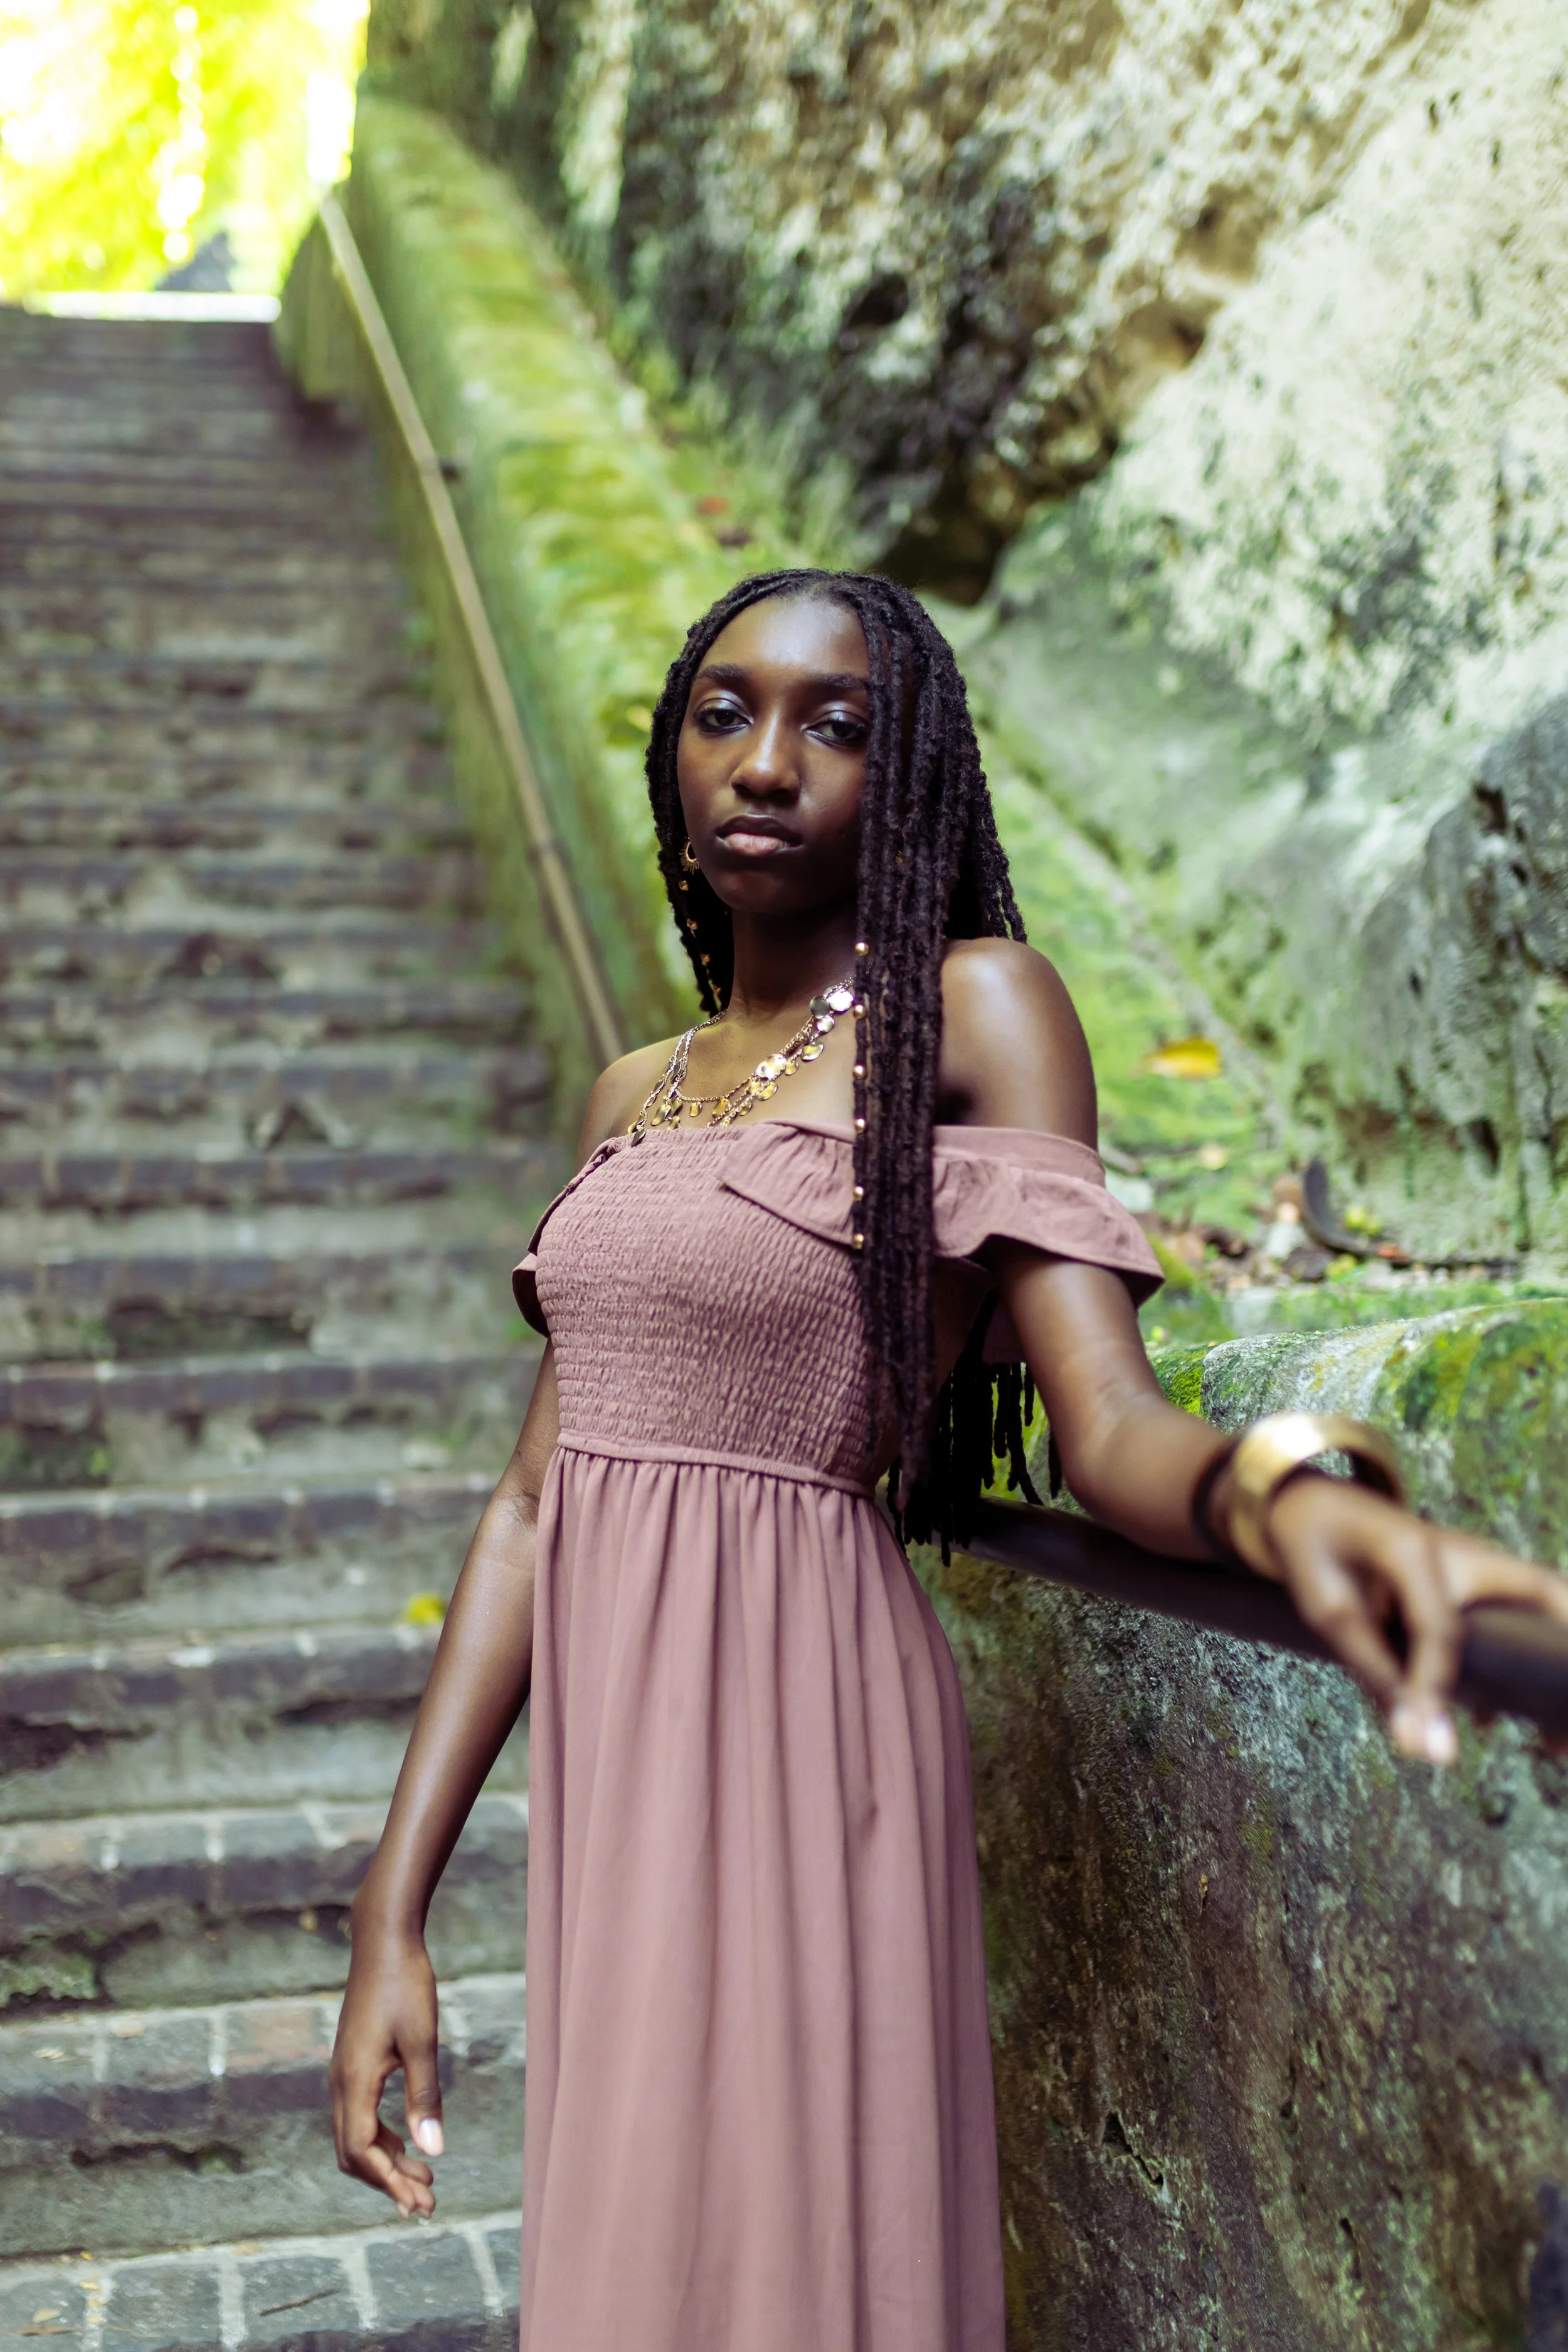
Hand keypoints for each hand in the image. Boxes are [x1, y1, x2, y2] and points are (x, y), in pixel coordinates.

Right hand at [329, 1912, 444, 2215]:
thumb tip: (434, 2151)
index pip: (361, 2151)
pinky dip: (380, 2139)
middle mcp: (340, 2083)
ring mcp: (343, 2073)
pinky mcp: (352, 2064)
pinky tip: (407, 2144)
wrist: (384, 1941)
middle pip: (353, 2154)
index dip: (388, 2183)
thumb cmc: (406, 1985)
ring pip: (354, 2137)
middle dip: (387, 2181)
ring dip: (386, 2162)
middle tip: (427, 2202)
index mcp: (353, 2081)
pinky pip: (358, 2116)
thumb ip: (425, 2095)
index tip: (418, 2204)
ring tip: (424, 2179)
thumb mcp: (422, 2041)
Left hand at [1262, 1474, 1567, 1763]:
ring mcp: (1477, 1561)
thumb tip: (1413, 1743)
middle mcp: (1460, 1550)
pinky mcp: (1479, 1580)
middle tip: (1558, 1739)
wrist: (1314, 1502)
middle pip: (1542, 1592)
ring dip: (1553, 1663)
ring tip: (1552, 1744)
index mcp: (1411, 1550)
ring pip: (1542, 1603)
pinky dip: (1530, 1660)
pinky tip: (1503, 1718)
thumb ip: (1371, 1670)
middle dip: (1560, 1656)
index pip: (1439, 1629)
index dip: (1436, 1691)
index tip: (1434, 1752)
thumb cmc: (1315, 1550)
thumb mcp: (1324, 1609)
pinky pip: (1522, 1615)